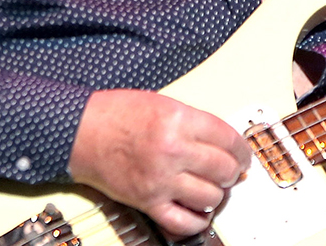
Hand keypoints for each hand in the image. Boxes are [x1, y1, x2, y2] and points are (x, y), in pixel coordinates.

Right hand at [69, 89, 249, 240]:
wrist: (81, 132)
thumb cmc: (116, 115)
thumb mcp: (164, 104)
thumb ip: (195, 123)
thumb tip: (224, 143)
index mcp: (179, 121)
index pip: (228, 139)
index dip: (242, 148)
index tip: (243, 154)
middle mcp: (172, 151)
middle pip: (224, 169)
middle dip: (234, 171)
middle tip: (231, 170)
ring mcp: (160, 179)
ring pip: (210, 197)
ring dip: (218, 194)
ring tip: (214, 188)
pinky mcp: (147, 201)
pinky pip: (182, 221)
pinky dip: (197, 220)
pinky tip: (199, 210)